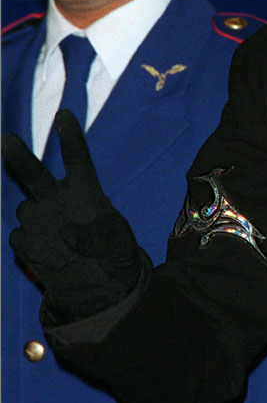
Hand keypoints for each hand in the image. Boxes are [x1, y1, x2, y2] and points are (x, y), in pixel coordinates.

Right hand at [2, 110, 142, 317]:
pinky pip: (20, 238)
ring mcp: (39, 218)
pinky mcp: (27, 241)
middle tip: (7, 139)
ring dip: (41, 225)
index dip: (70, 138)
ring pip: (26, 210)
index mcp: (86, 190)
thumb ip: (98, 237)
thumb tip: (66, 233)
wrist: (99, 287)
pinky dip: (35, 249)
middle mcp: (57, 198)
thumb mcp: (119, 245)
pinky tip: (55, 260)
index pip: (76, 158)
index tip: (64, 116)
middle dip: (20, 156)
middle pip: (35, 173)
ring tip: (67, 249)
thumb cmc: (115, 256)